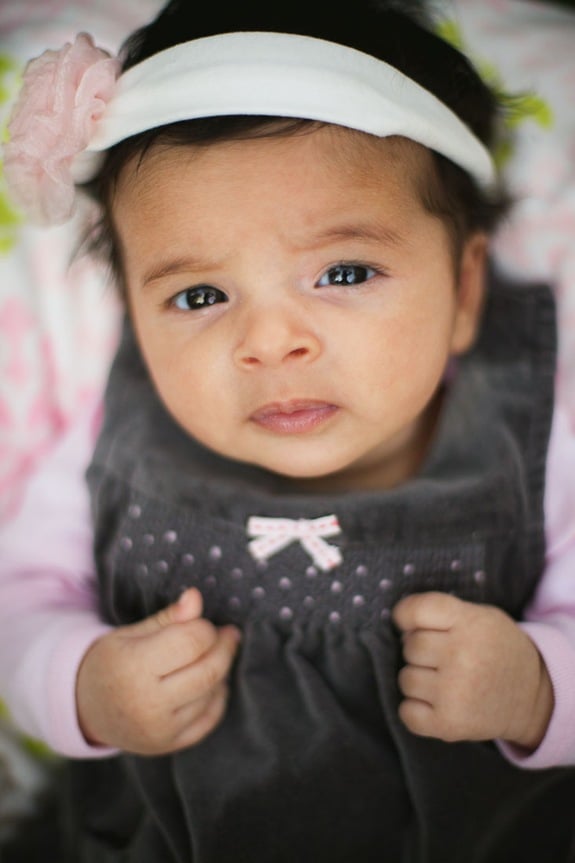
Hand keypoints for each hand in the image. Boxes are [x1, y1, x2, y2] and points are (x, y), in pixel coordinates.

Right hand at [76, 588, 240, 754]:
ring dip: (221, 671)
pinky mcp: (169, 746)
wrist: (86, 709)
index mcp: (134, 667)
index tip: (203, 622)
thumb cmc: (112, 662)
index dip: (205, 627)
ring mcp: (160, 730)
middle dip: (224, 647)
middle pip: (209, 670)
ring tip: (213, 656)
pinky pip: (210, 719)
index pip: (191, 642)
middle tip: (228, 635)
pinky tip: (211, 683)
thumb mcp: (131, 633)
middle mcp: (148, 704)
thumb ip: (168, 618)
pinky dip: (218, 697)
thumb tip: (195, 597)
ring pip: (213, 694)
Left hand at [392, 592, 553, 749]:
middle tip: (441, 657)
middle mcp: (462, 656)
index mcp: (470, 623)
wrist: (531, 697)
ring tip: (442, 680)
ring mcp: (455, 692)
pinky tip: (435, 702)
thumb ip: (443, 614)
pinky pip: (406, 712)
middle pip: (409, 646)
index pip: (416, 610)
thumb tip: (401, 629)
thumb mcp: (481, 617)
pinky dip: (414, 709)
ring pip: (405, 679)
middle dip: (419, 651)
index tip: (409, 623)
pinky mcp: (450, 724)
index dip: (405, 615)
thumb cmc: (496, 649)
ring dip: (417, 679)